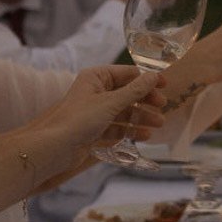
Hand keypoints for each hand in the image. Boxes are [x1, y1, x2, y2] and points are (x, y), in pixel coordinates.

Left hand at [29, 64, 168, 187]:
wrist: (55, 148)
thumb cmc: (80, 119)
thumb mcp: (111, 102)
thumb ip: (135, 90)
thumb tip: (154, 76)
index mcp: (96, 78)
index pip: (127, 74)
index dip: (147, 79)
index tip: (165, 85)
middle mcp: (95, 92)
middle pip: (127, 93)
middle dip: (145, 101)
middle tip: (163, 107)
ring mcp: (95, 112)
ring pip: (124, 112)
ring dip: (141, 117)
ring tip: (158, 125)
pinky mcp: (94, 130)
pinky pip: (117, 127)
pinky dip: (130, 131)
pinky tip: (145, 136)